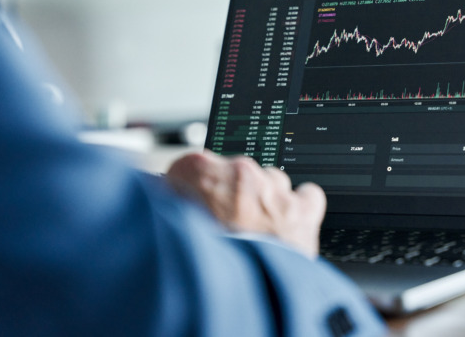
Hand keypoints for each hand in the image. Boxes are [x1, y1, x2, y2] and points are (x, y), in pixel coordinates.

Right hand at [166, 151, 325, 257]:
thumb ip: (166, 209)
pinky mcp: (301, 210)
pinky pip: (307, 194)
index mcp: (199, 173)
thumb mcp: (167, 233)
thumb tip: (158, 200)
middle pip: (233, 173)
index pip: (191, 166)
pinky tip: (288, 224)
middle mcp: (239, 173)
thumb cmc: (199, 269)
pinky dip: (300, 206)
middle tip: (223, 226)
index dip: (191, 188)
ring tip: (254, 233)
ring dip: (263, 203)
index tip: (192, 201)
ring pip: (271, 181)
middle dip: (229, 197)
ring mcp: (273, 190)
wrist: (238, 299)